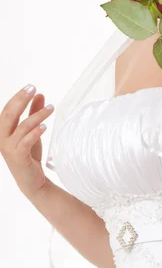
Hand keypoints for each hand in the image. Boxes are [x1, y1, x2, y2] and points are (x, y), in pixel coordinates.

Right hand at [0, 85, 53, 199]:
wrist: (32, 181)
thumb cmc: (29, 155)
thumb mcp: (32, 131)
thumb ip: (33, 113)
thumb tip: (39, 94)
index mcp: (3, 131)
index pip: (7, 110)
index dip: (18, 97)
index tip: (31, 86)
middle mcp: (2, 139)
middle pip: (9, 115)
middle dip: (21, 100)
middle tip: (33, 89)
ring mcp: (9, 149)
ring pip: (21, 127)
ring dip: (37, 115)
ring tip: (51, 108)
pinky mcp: (18, 157)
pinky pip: (25, 141)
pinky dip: (35, 132)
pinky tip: (44, 126)